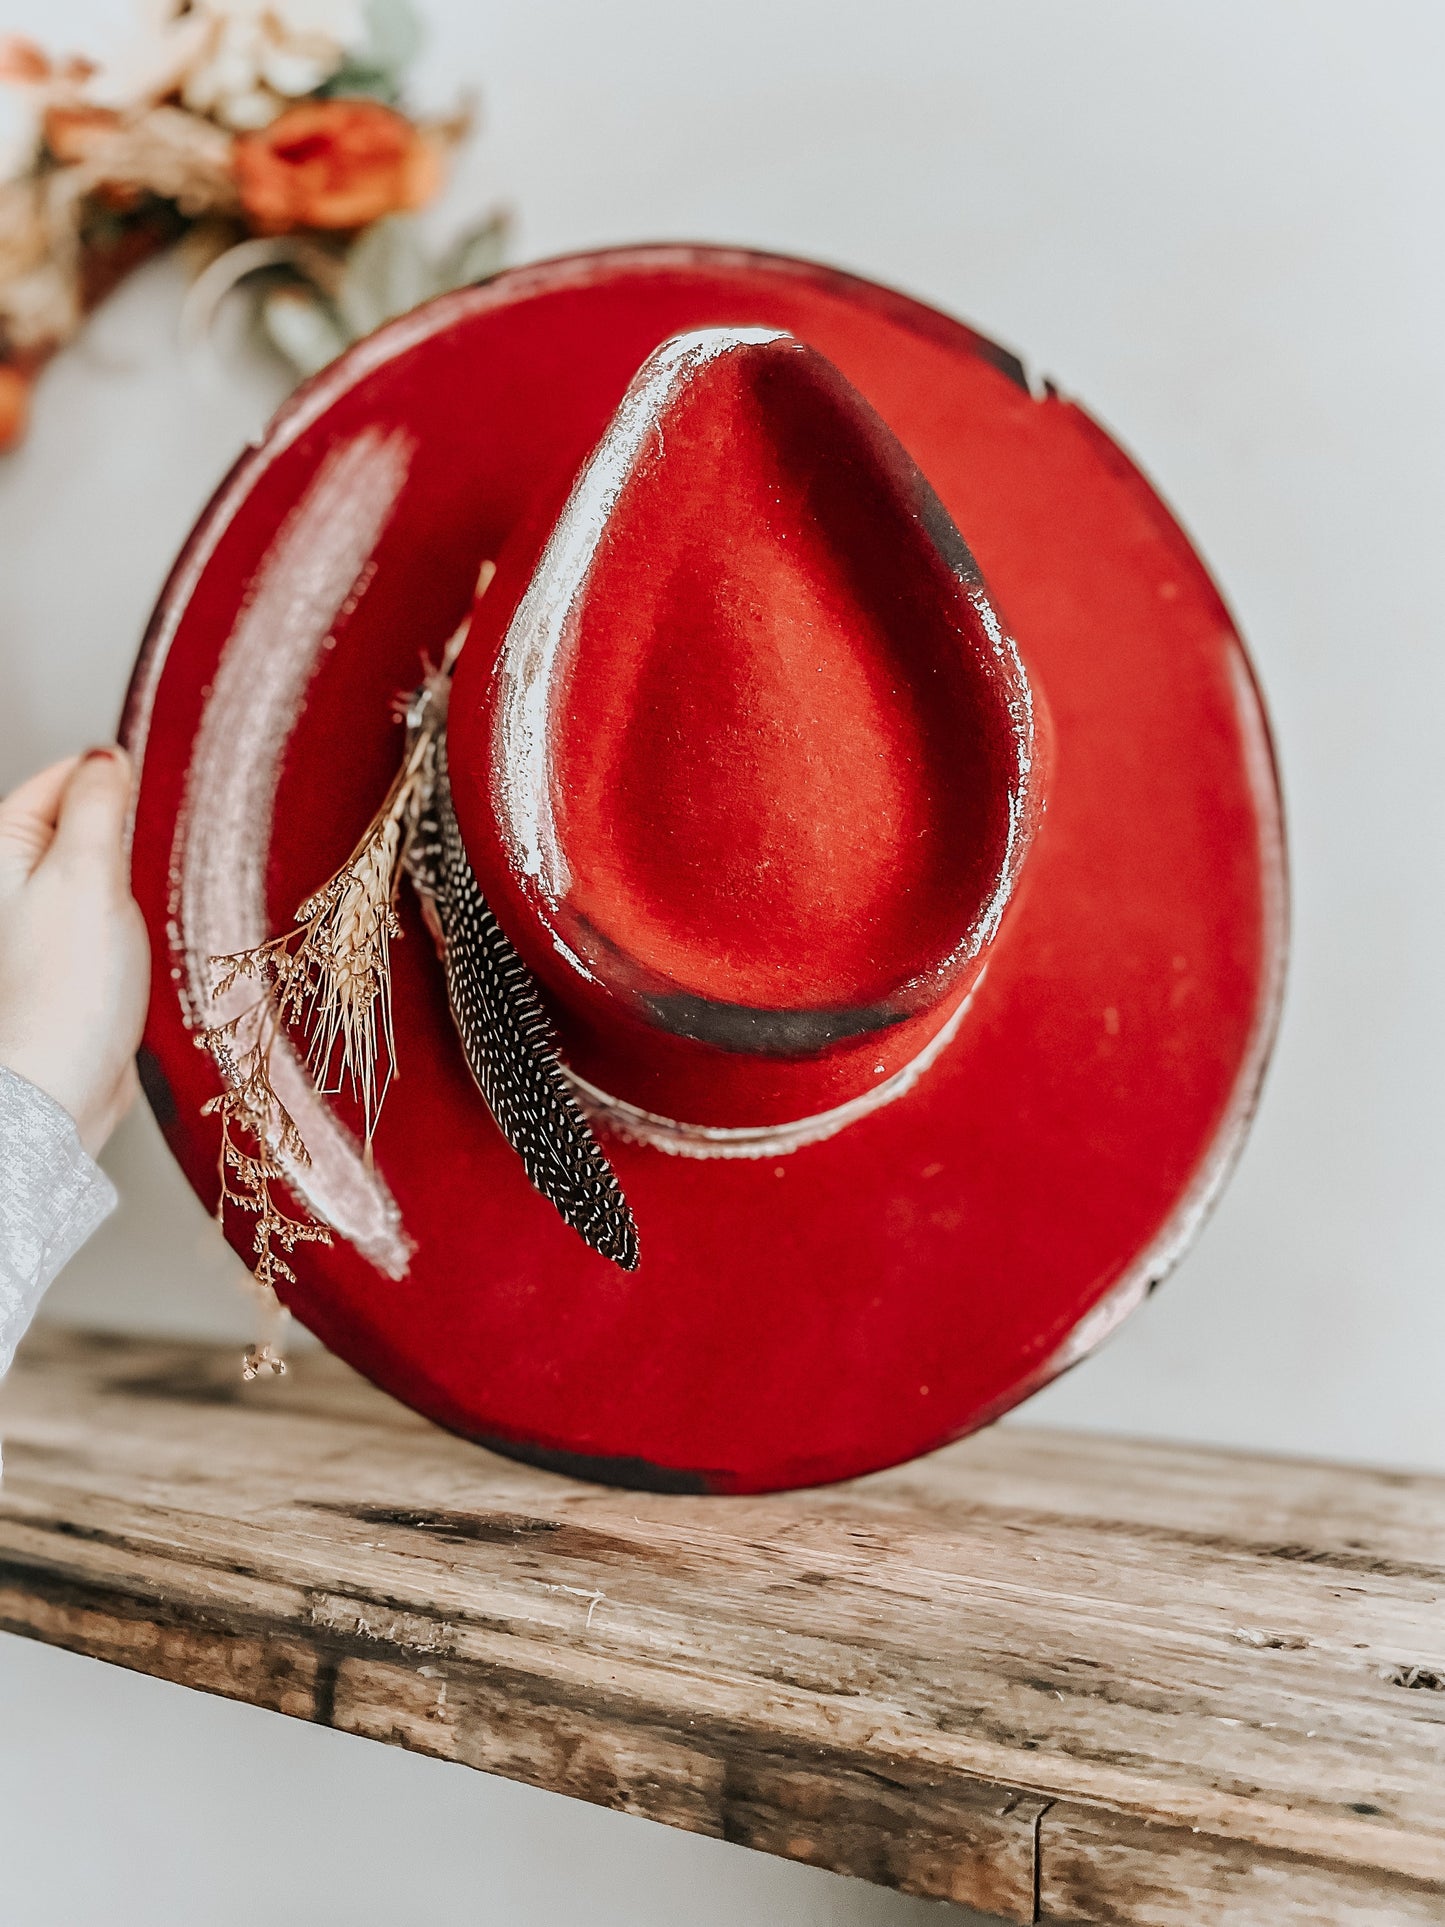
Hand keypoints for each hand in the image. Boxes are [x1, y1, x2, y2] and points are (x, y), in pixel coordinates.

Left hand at [0, 750, 150, 1156]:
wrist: (65, 1086)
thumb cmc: (63, 992)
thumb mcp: (86, 875)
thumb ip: (97, 805)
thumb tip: (108, 757)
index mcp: (6, 847)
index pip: (68, 776)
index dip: (121, 778)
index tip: (165, 794)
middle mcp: (21, 880)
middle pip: (94, 822)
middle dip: (139, 834)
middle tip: (164, 860)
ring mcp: (52, 920)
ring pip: (116, 870)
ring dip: (148, 882)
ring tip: (162, 906)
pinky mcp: (83, 957)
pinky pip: (125, 915)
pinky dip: (149, 919)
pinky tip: (163, 939)